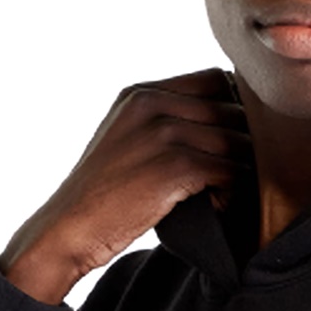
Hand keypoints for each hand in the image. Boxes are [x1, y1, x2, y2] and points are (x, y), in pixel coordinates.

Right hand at [0, 68, 251, 303]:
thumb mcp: (126, 138)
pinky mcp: (175, 166)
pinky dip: (233, 192)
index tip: (229, 142)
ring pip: (238, 141)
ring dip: (241, 170)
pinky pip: (232, 170)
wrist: (67, 230)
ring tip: (222, 192)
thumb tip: (230, 118)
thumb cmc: (103, 195)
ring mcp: (162, 133)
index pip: (216, 80)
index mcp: (140, 93)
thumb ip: (166, 120)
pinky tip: (215, 205)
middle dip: (243, 143)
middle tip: (233, 174)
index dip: (233, 110)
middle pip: (233, 110)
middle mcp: (151, 104)